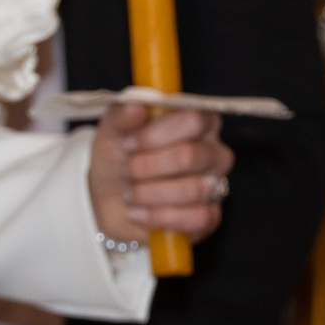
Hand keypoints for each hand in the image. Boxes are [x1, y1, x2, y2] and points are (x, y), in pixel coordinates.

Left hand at [87, 102, 232, 243]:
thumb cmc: (119, 158)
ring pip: (193, 189)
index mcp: (199, 122)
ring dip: (149, 194)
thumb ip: (123, 116)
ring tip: (128, 194)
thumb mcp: (112, 132)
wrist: (109, 199)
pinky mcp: (209, 216)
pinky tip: (138, 213)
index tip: (127, 144)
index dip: (157, 135)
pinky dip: (159, 217)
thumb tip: (136, 106)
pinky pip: (197, 218)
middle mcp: (214, 151)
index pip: (194, 120)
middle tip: (126, 171)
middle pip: (190, 157)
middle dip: (147, 168)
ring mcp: (215, 184)